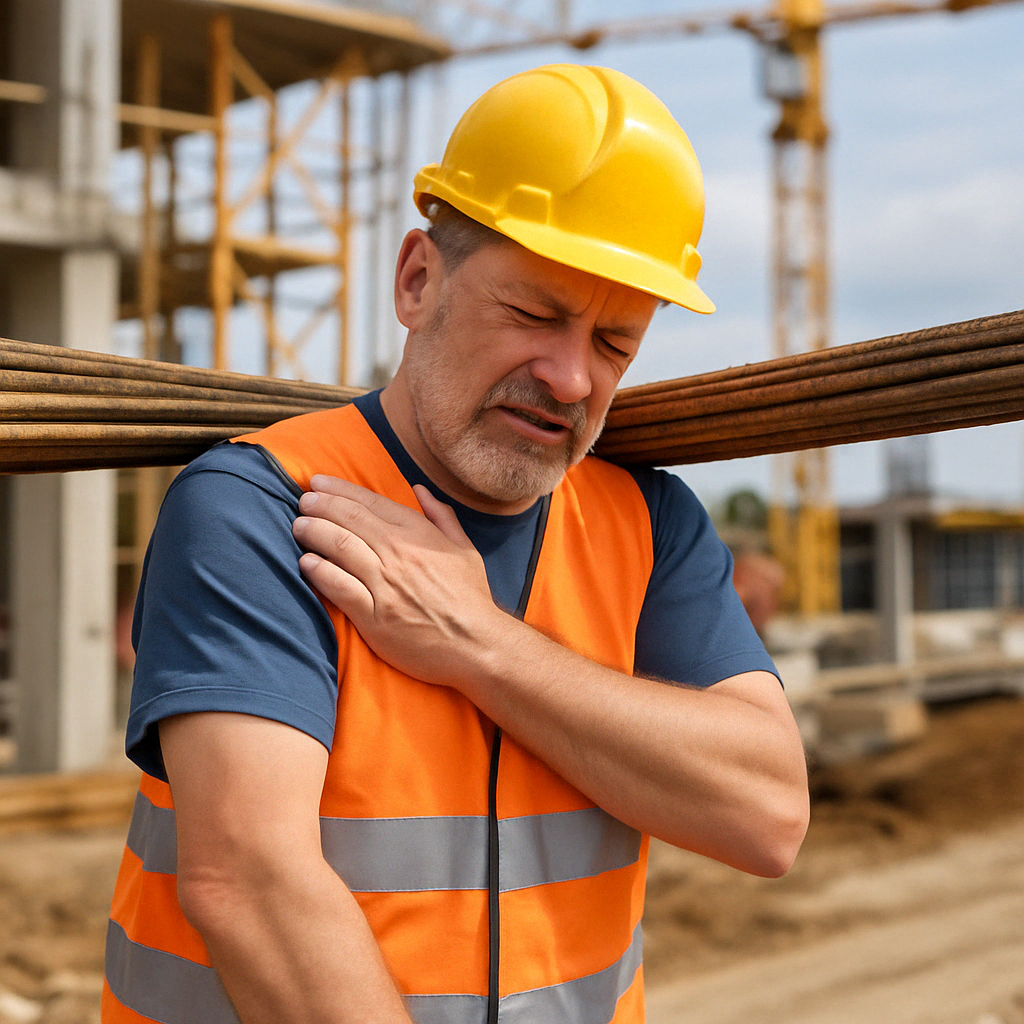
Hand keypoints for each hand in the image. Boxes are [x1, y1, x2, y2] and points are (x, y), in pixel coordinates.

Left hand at [292, 475, 508, 686]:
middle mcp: (399, 553)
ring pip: (338, 546)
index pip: (371, 502)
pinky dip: (318, 571)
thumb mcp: (464, 549)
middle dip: (320, 505)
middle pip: (348, 519)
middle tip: (302, 502)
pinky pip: (338, 586)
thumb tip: (419, 489)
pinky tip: (305, 562)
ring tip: (298, 527)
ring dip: (313, 532)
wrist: (477, 644)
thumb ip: (441, 517)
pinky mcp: (374, 616)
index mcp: (419, 534)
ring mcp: (385, 584)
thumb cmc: (470, 598)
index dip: (340, 489)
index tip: (318, 483)